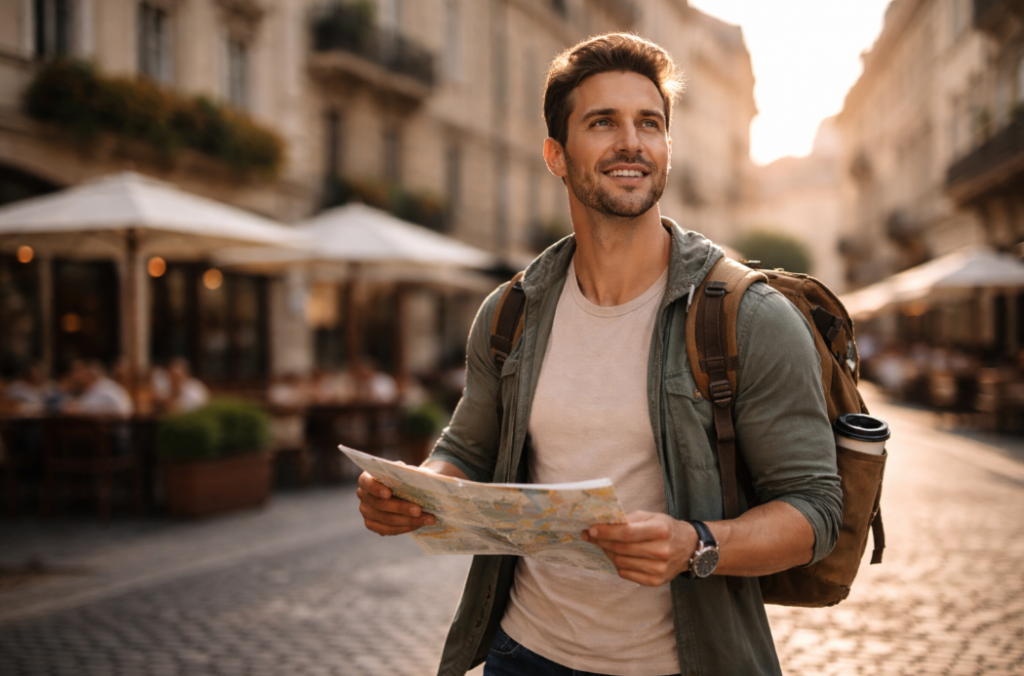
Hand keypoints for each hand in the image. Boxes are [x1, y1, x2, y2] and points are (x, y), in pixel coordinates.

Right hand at [357, 471, 435, 535]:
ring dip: (409, 521)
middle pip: (380, 505)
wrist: (404, 489)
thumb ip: (409, 474)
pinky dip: (404, 528)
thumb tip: (424, 478)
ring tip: (427, 519)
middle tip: (419, 511)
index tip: (389, 494)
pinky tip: (418, 525)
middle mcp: (363, 495)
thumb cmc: (404, 478)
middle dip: (402, 508)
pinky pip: (388, 530)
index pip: (367, 483)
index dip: (376, 489)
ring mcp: (366, 511)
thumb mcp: (406, 472)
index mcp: (366, 478)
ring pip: (387, 519)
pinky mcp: (371, 524)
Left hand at [582, 511, 698, 585]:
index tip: (591, 529)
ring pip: (621, 562)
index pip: (627, 533)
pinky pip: (626, 574)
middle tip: (590, 536)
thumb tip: (603, 524)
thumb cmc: (666, 529)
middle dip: (602, 542)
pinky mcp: (656, 581)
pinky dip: (618, 564)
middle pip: (622, 548)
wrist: (688, 548)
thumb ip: (629, 520)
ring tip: (603, 545)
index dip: (607, 532)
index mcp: (660, 531)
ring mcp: (659, 569)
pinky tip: (617, 556)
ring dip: (608, 552)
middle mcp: (661, 551)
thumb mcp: (651, 516)